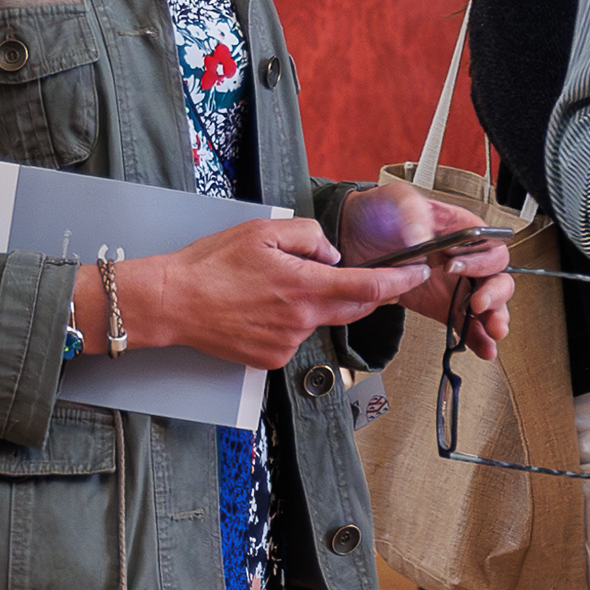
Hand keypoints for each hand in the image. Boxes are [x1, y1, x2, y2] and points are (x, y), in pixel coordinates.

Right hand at [131, 219, 427, 371]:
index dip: (401, 281)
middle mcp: (303, 320)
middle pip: (354, 308)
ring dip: (316, 304)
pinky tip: (262, 309)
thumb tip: (333, 256)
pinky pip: (297, 337)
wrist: (171, 302)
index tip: (418, 272)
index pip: (371, 288)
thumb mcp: (263, 231)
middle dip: (363, 291)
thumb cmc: (210, 265)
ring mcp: (289, 344)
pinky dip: (291, 322)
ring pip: (321, 321)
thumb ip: (310, 237)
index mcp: (306, 287)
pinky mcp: (273, 359)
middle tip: (351, 273)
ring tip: (275, 288)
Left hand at [392, 195, 513, 361]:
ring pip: (488, 305)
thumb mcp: (397, 199)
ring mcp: (454, 285)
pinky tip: (483, 348)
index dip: (480, 261)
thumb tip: (422, 237)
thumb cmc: (380, 212)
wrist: (351, 236)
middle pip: (498, 279)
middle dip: (496, 295)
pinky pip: (465, 323)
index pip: (490, 248)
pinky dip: (476, 338)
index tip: (454, 266)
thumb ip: (413, 213)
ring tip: (492, 333)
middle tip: (479, 304)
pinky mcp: (441, 305)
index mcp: (463, 232)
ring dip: (494, 320)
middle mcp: (465, 259)